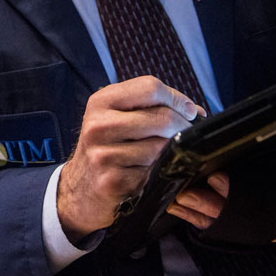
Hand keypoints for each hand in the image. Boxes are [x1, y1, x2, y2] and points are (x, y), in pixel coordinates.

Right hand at [57, 76, 203, 242]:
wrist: (81, 188)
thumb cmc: (107, 147)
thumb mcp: (116, 116)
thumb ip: (150, 106)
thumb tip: (195, 111)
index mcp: (101, 101)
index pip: (150, 87)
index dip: (176, 98)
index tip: (188, 110)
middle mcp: (98, 125)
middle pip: (161, 118)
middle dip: (184, 126)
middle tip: (188, 134)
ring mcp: (103, 155)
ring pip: (162, 147)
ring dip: (173, 152)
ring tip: (168, 153)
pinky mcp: (112, 182)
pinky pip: (154, 172)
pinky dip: (162, 172)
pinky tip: (154, 172)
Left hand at [167, 103, 275, 239]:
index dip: (245, 190)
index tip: (217, 177)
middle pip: (248, 215)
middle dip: (215, 203)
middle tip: (186, 190)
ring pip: (236, 224)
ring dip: (205, 213)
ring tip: (177, 198)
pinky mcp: (265, 228)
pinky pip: (233, 228)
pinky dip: (207, 221)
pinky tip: (183, 210)